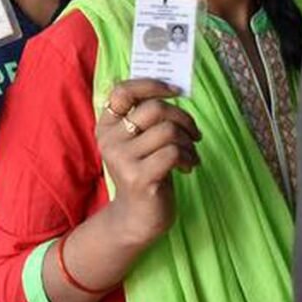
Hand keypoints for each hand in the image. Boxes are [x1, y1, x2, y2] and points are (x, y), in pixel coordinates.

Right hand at [98, 79, 200, 246]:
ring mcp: (122, 159)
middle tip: (193, 134)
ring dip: (188, 143)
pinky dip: (188, 158)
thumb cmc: (145, 172)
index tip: (175, 91)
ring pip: (168, 131)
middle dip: (184, 118)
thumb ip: (145, 118)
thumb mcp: (138, 142)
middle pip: (154, 109)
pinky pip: (173, 152)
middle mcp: (110, 140)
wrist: (137, 217)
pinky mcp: (139, 177)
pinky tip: (187, 167)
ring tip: (189, 155)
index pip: (122, 91)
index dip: (150, 85)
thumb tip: (172, 88)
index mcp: (107, 126)